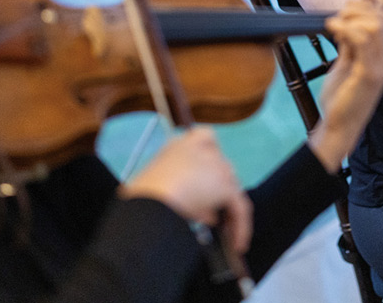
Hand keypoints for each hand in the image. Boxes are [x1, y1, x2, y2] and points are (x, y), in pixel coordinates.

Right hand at [120, 127, 251, 254]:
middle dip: (217, 193)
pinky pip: (240, 209)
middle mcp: (201, 150)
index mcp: (179, 146)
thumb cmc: (142, 199)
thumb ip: (179, 192)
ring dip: (229, 212)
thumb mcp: (156, 188)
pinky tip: (237, 244)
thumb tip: (203, 212)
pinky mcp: (226, 186)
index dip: (210, 156)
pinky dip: (241, 228)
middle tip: (211, 216)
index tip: (208, 178)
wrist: (149, 203)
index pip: (205, 137)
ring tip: (225, 234)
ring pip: (232, 190)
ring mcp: (216, 166)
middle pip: (222, 169)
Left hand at [308, 0, 382, 172]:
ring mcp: (380, 65)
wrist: (340, 126)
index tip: (343, 14)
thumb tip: (345, 22)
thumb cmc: (342, 97)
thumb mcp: (346, 63)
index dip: (364, 7)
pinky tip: (332, 29)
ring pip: (376, 25)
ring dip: (351, 18)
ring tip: (334, 25)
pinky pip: (364, 40)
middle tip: (338, 19)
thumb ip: (349, 43)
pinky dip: (346, 29)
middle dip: (357, 9)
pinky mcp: (369, 73)